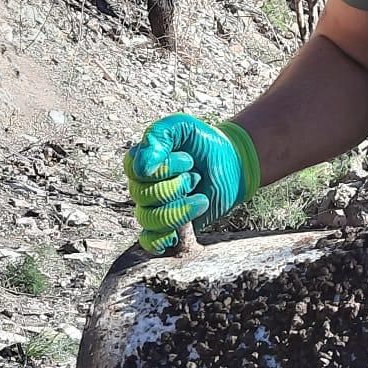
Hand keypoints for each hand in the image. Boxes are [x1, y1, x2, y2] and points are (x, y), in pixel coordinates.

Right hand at [124, 114, 259, 253]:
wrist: (231, 164)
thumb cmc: (204, 143)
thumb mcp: (182, 126)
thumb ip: (159, 135)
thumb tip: (142, 167)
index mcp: (140, 161)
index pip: (136, 170)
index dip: (164, 167)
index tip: (188, 159)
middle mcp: (141, 186)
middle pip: (144, 195)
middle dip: (177, 186)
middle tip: (196, 176)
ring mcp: (152, 208)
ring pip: (149, 218)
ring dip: (179, 209)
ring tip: (200, 199)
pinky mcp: (167, 228)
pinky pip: (150, 241)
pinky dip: (161, 239)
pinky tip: (178, 233)